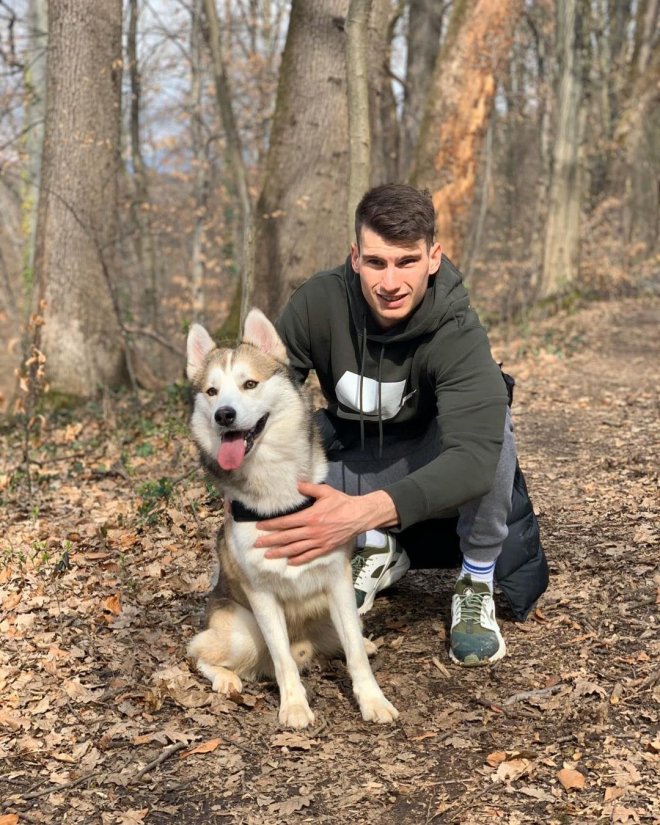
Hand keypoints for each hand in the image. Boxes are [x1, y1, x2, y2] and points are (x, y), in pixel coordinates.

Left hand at [254, 483, 397, 565]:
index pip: (285, 523)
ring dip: (280, 552)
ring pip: (295, 549)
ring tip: (268, 555)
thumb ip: (309, 488)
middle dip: (270, 541)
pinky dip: (298, 560)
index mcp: (310, 517)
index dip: (271, 526)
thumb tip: (297, 484)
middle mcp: (312, 531)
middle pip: (287, 537)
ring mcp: (318, 541)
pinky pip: (309, 556)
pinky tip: (289, 562)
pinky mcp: (325, 548)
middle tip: (257, 544)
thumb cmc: (342, 503)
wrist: (359, 516)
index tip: (259, 527)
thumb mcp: (325, 492)